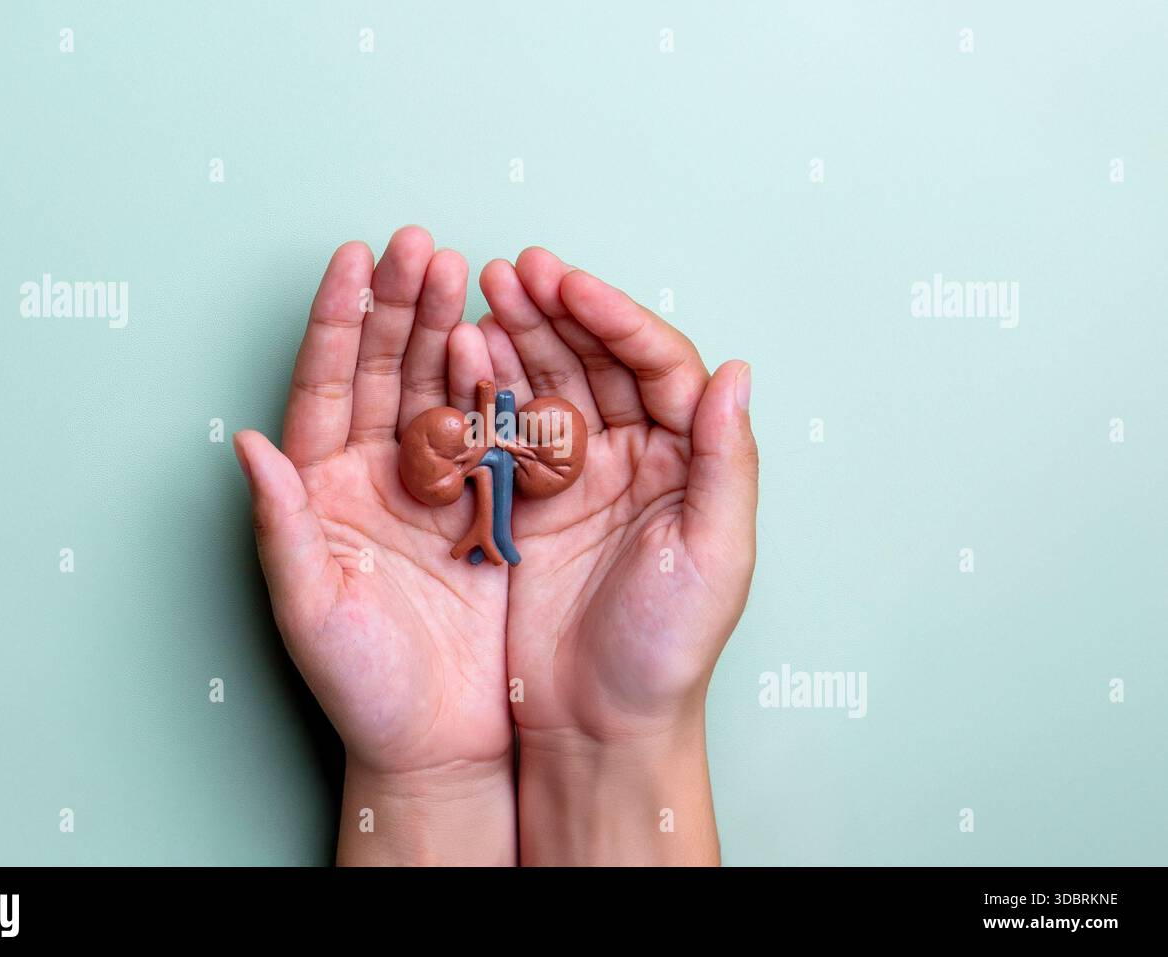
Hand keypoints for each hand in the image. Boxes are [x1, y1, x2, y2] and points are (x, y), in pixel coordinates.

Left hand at [233, 228, 515, 864]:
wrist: (440, 739)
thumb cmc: (363, 686)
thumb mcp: (313, 608)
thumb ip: (283, 525)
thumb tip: (245, 446)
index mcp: (322, 490)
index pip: (323, 385)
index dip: (336, 321)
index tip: (351, 261)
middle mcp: (374, 477)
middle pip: (381, 370)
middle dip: (398, 305)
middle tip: (419, 248)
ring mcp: (432, 486)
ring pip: (434, 388)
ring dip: (444, 329)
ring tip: (461, 274)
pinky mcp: (484, 507)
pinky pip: (487, 432)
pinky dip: (493, 386)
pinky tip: (497, 343)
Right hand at [476, 248, 757, 864]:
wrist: (598, 725)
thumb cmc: (666, 652)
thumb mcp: (712, 560)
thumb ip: (724, 463)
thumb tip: (735, 372)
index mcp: (686, 462)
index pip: (658, 366)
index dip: (615, 319)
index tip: (569, 286)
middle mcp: (636, 458)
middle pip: (600, 362)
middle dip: (558, 311)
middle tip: (514, 269)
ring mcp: (579, 478)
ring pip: (551, 385)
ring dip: (520, 336)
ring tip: (481, 294)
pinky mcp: (529, 504)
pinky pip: (508, 431)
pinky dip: (486, 391)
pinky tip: (463, 356)